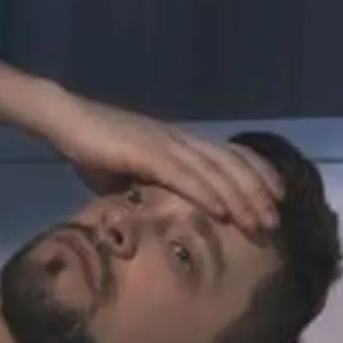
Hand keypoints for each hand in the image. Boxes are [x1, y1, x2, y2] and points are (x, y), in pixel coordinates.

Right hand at [48, 94, 283, 231]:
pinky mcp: (146, 152)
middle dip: (257, 193)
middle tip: (276, 221)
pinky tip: (222, 211)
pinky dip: (206, 192)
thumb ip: (146, 189)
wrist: (64, 120)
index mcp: (180, 142)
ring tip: (259, 222)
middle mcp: (181, 139)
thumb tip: (155, 214)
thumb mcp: (126, 174)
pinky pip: (183, 175)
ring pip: (214, 170)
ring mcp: (165, 144)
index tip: (278, 197)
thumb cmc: (91, 146)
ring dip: (240, 198)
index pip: (231, 154)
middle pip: (232, 164)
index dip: (258, 173)